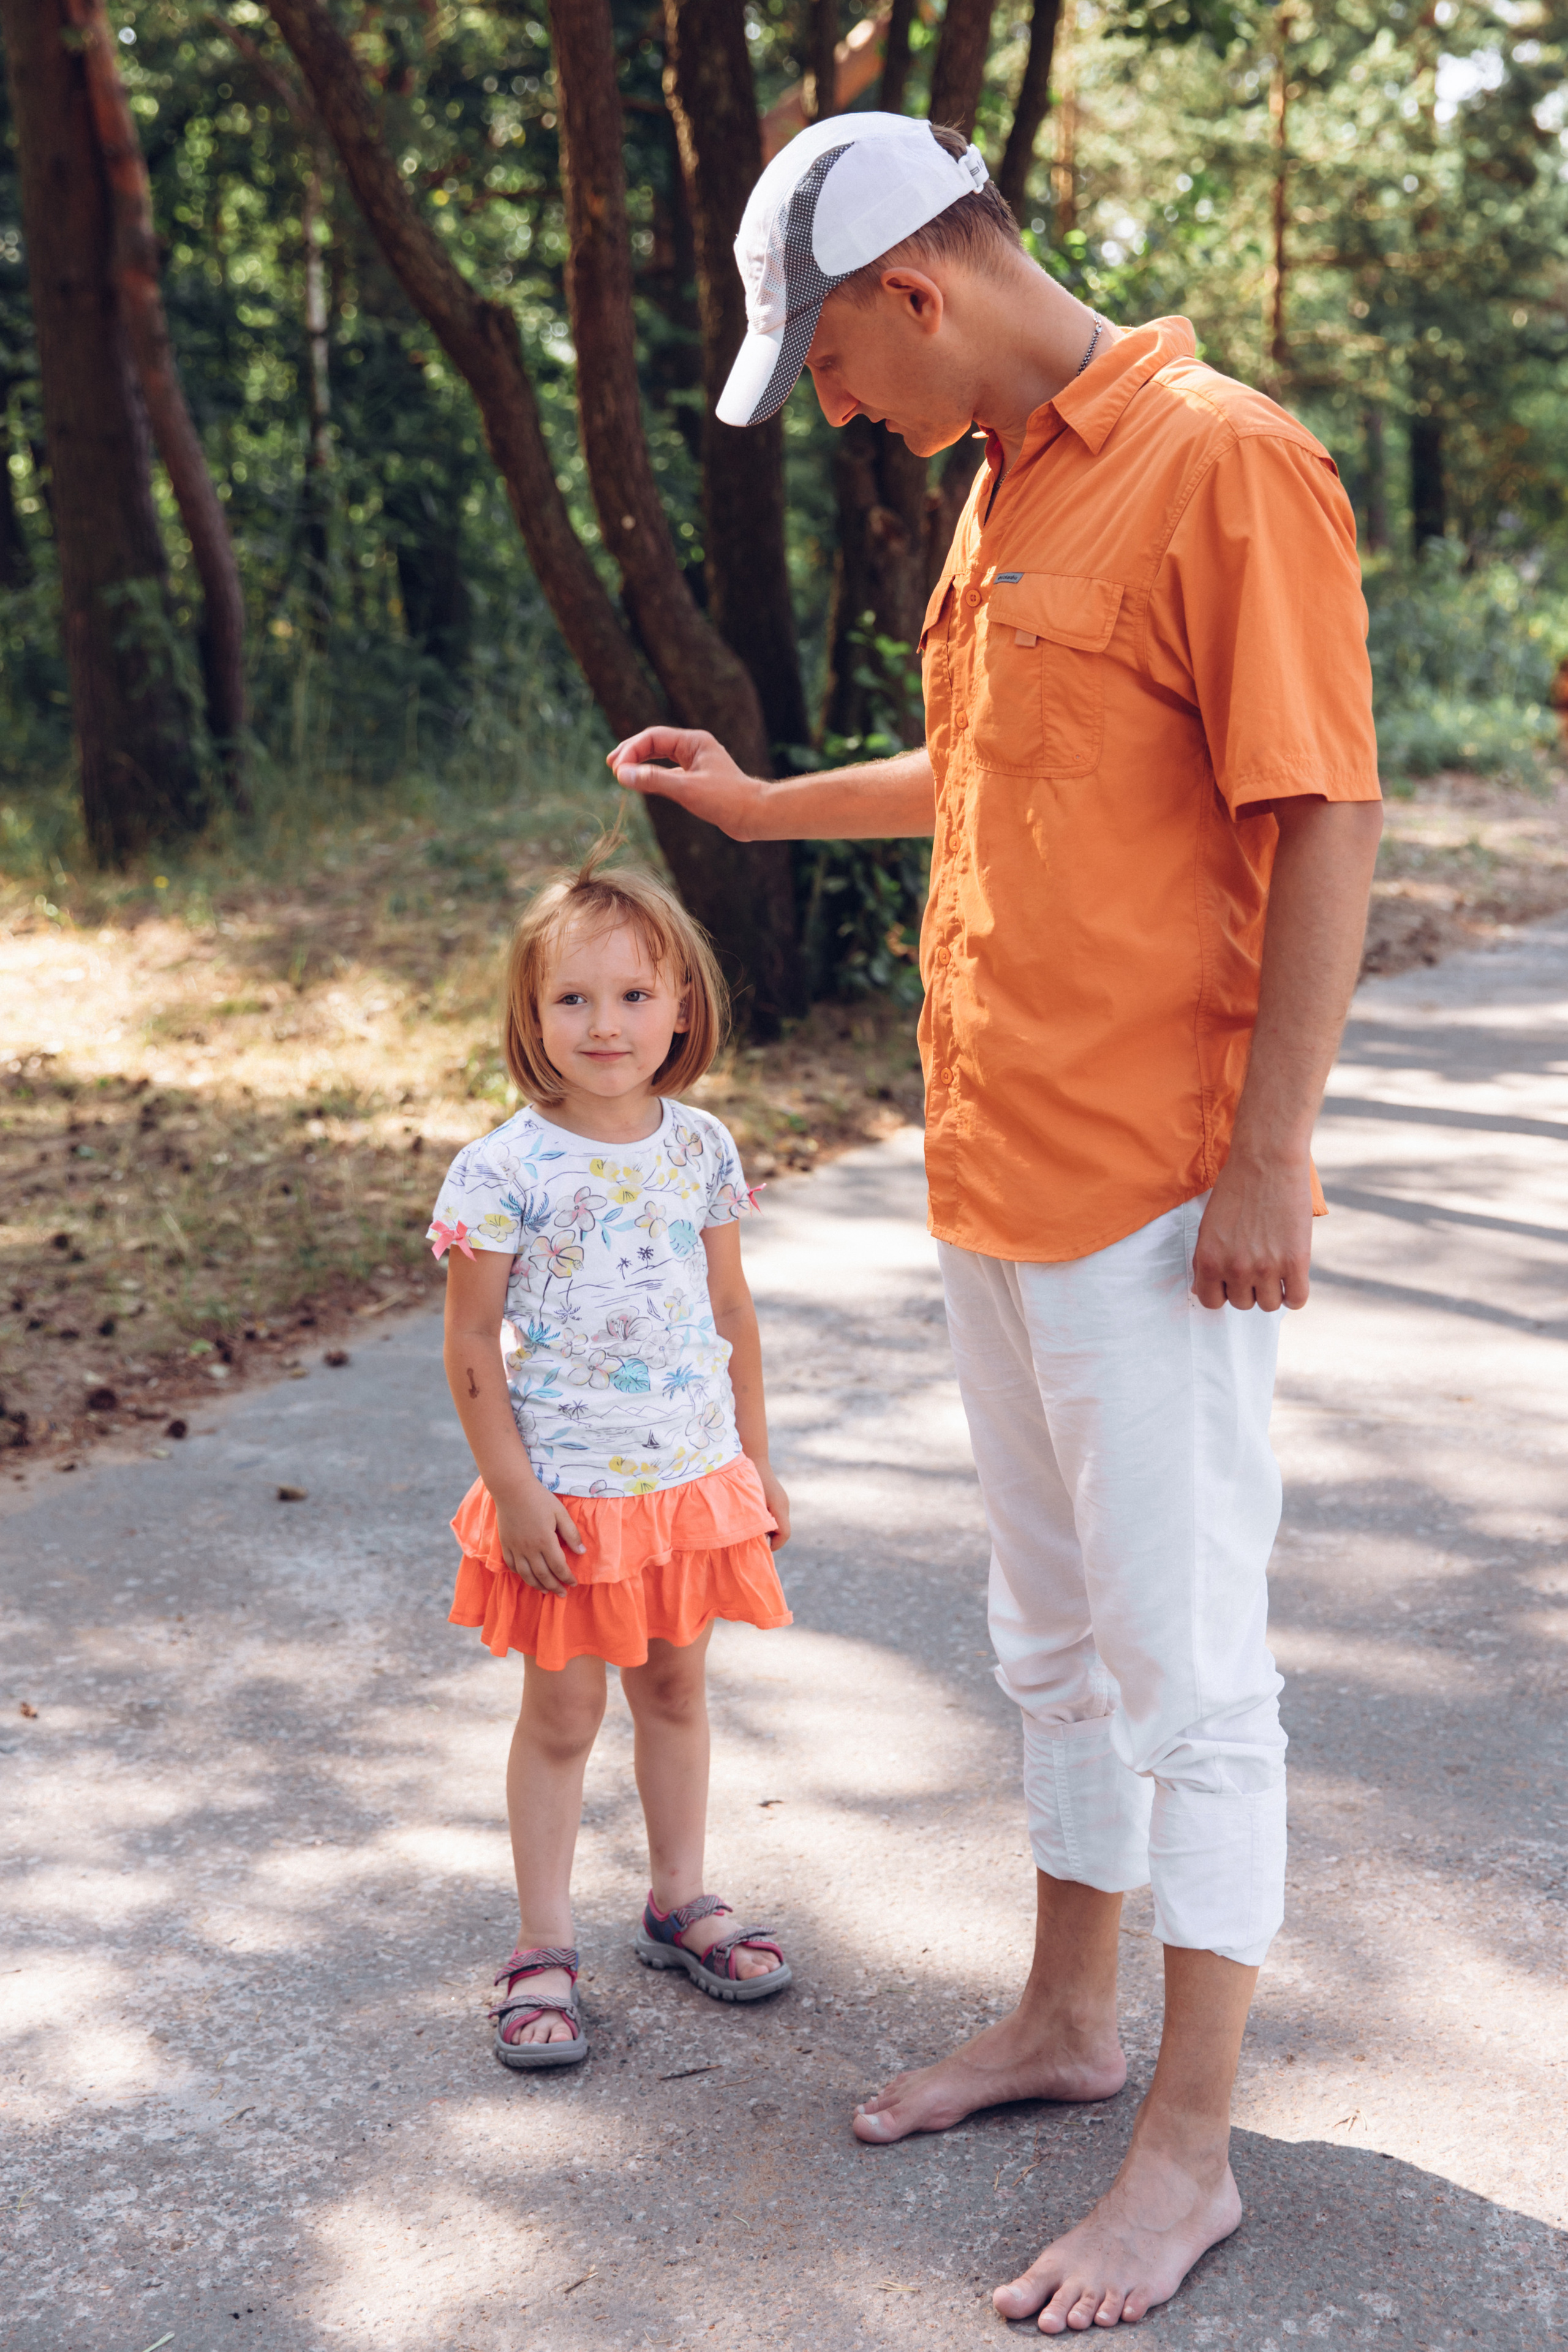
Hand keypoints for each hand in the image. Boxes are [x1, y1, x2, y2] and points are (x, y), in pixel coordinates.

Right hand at [492, 1481, 586, 1592]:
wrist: (512, 1489)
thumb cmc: (539, 1499)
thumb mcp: (560, 1513)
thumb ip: (571, 1533)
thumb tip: (582, 1552)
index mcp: (546, 1541)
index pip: (559, 1567)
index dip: (567, 1577)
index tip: (574, 1583)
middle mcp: (530, 1549)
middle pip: (543, 1575)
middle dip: (554, 1587)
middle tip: (562, 1594)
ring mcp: (516, 1548)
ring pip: (526, 1575)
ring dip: (537, 1585)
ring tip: (546, 1591)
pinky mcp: (505, 1544)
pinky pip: (512, 1566)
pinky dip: (520, 1575)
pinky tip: (527, 1577)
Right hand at [606, 726, 762, 839]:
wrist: (755, 816)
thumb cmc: (727, 800)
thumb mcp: (686, 790)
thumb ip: (654, 780)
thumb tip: (622, 774)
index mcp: (694, 741)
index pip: (653, 737)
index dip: (631, 750)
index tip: (617, 769)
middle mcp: (694, 747)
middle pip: (654, 743)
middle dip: (632, 752)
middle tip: (611, 764)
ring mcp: (695, 762)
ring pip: (660, 756)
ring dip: (640, 762)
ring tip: (620, 772)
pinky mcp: (697, 778)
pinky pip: (668, 771)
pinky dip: (653, 775)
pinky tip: (642, 783)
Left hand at [756, 1461, 790, 1549]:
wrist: (754, 1458)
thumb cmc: (749, 1480)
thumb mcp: (750, 1503)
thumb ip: (754, 1521)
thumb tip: (754, 1539)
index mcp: (779, 1507)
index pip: (784, 1535)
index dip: (774, 1545)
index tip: (761, 1547)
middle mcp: (784, 1505)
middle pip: (783, 1530)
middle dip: (770, 1538)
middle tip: (753, 1540)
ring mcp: (782, 1501)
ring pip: (779, 1523)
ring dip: (768, 1529)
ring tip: (752, 1528)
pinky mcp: (778, 1498)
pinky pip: (776, 1515)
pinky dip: (767, 1521)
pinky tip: (754, 1517)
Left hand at [1190, 1154, 1313, 1310]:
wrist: (1267, 1162)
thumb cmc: (1235, 1188)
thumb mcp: (1208, 1226)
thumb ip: (1204, 1260)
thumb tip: (1203, 1291)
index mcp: (1209, 1260)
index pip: (1211, 1302)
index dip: (1222, 1292)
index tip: (1231, 1281)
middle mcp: (1236, 1269)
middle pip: (1242, 1304)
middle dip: (1247, 1288)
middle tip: (1256, 1264)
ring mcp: (1267, 1268)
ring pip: (1268, 1305)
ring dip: (1271, 1291)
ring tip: (1274, 1269)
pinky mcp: (1296, 1262)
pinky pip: (1297, 1300)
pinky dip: (1294, 1295)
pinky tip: (1292, 1279)